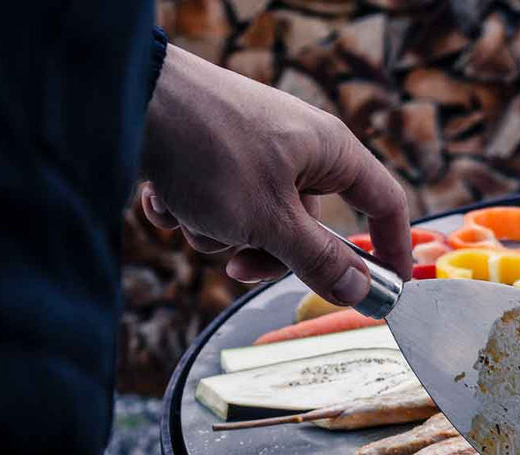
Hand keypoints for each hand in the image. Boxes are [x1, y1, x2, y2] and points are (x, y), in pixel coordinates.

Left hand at [141, 45, 411, 304]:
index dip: (392, 250)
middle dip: (269, 254)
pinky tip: (167, 196)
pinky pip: (224, 207)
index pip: (385, 204)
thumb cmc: (208, 150)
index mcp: (330, 153)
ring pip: (259, 224)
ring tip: (188, 212)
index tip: (391, 291)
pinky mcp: (220, 158)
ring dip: (220, 233)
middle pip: (310, 229)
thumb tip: (361, 292)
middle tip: (237, 267)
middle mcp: (300, 151)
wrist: (126, 98)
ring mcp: (259, 154)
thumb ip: (318, 261)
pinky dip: (195, 213)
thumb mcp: (269, 220)